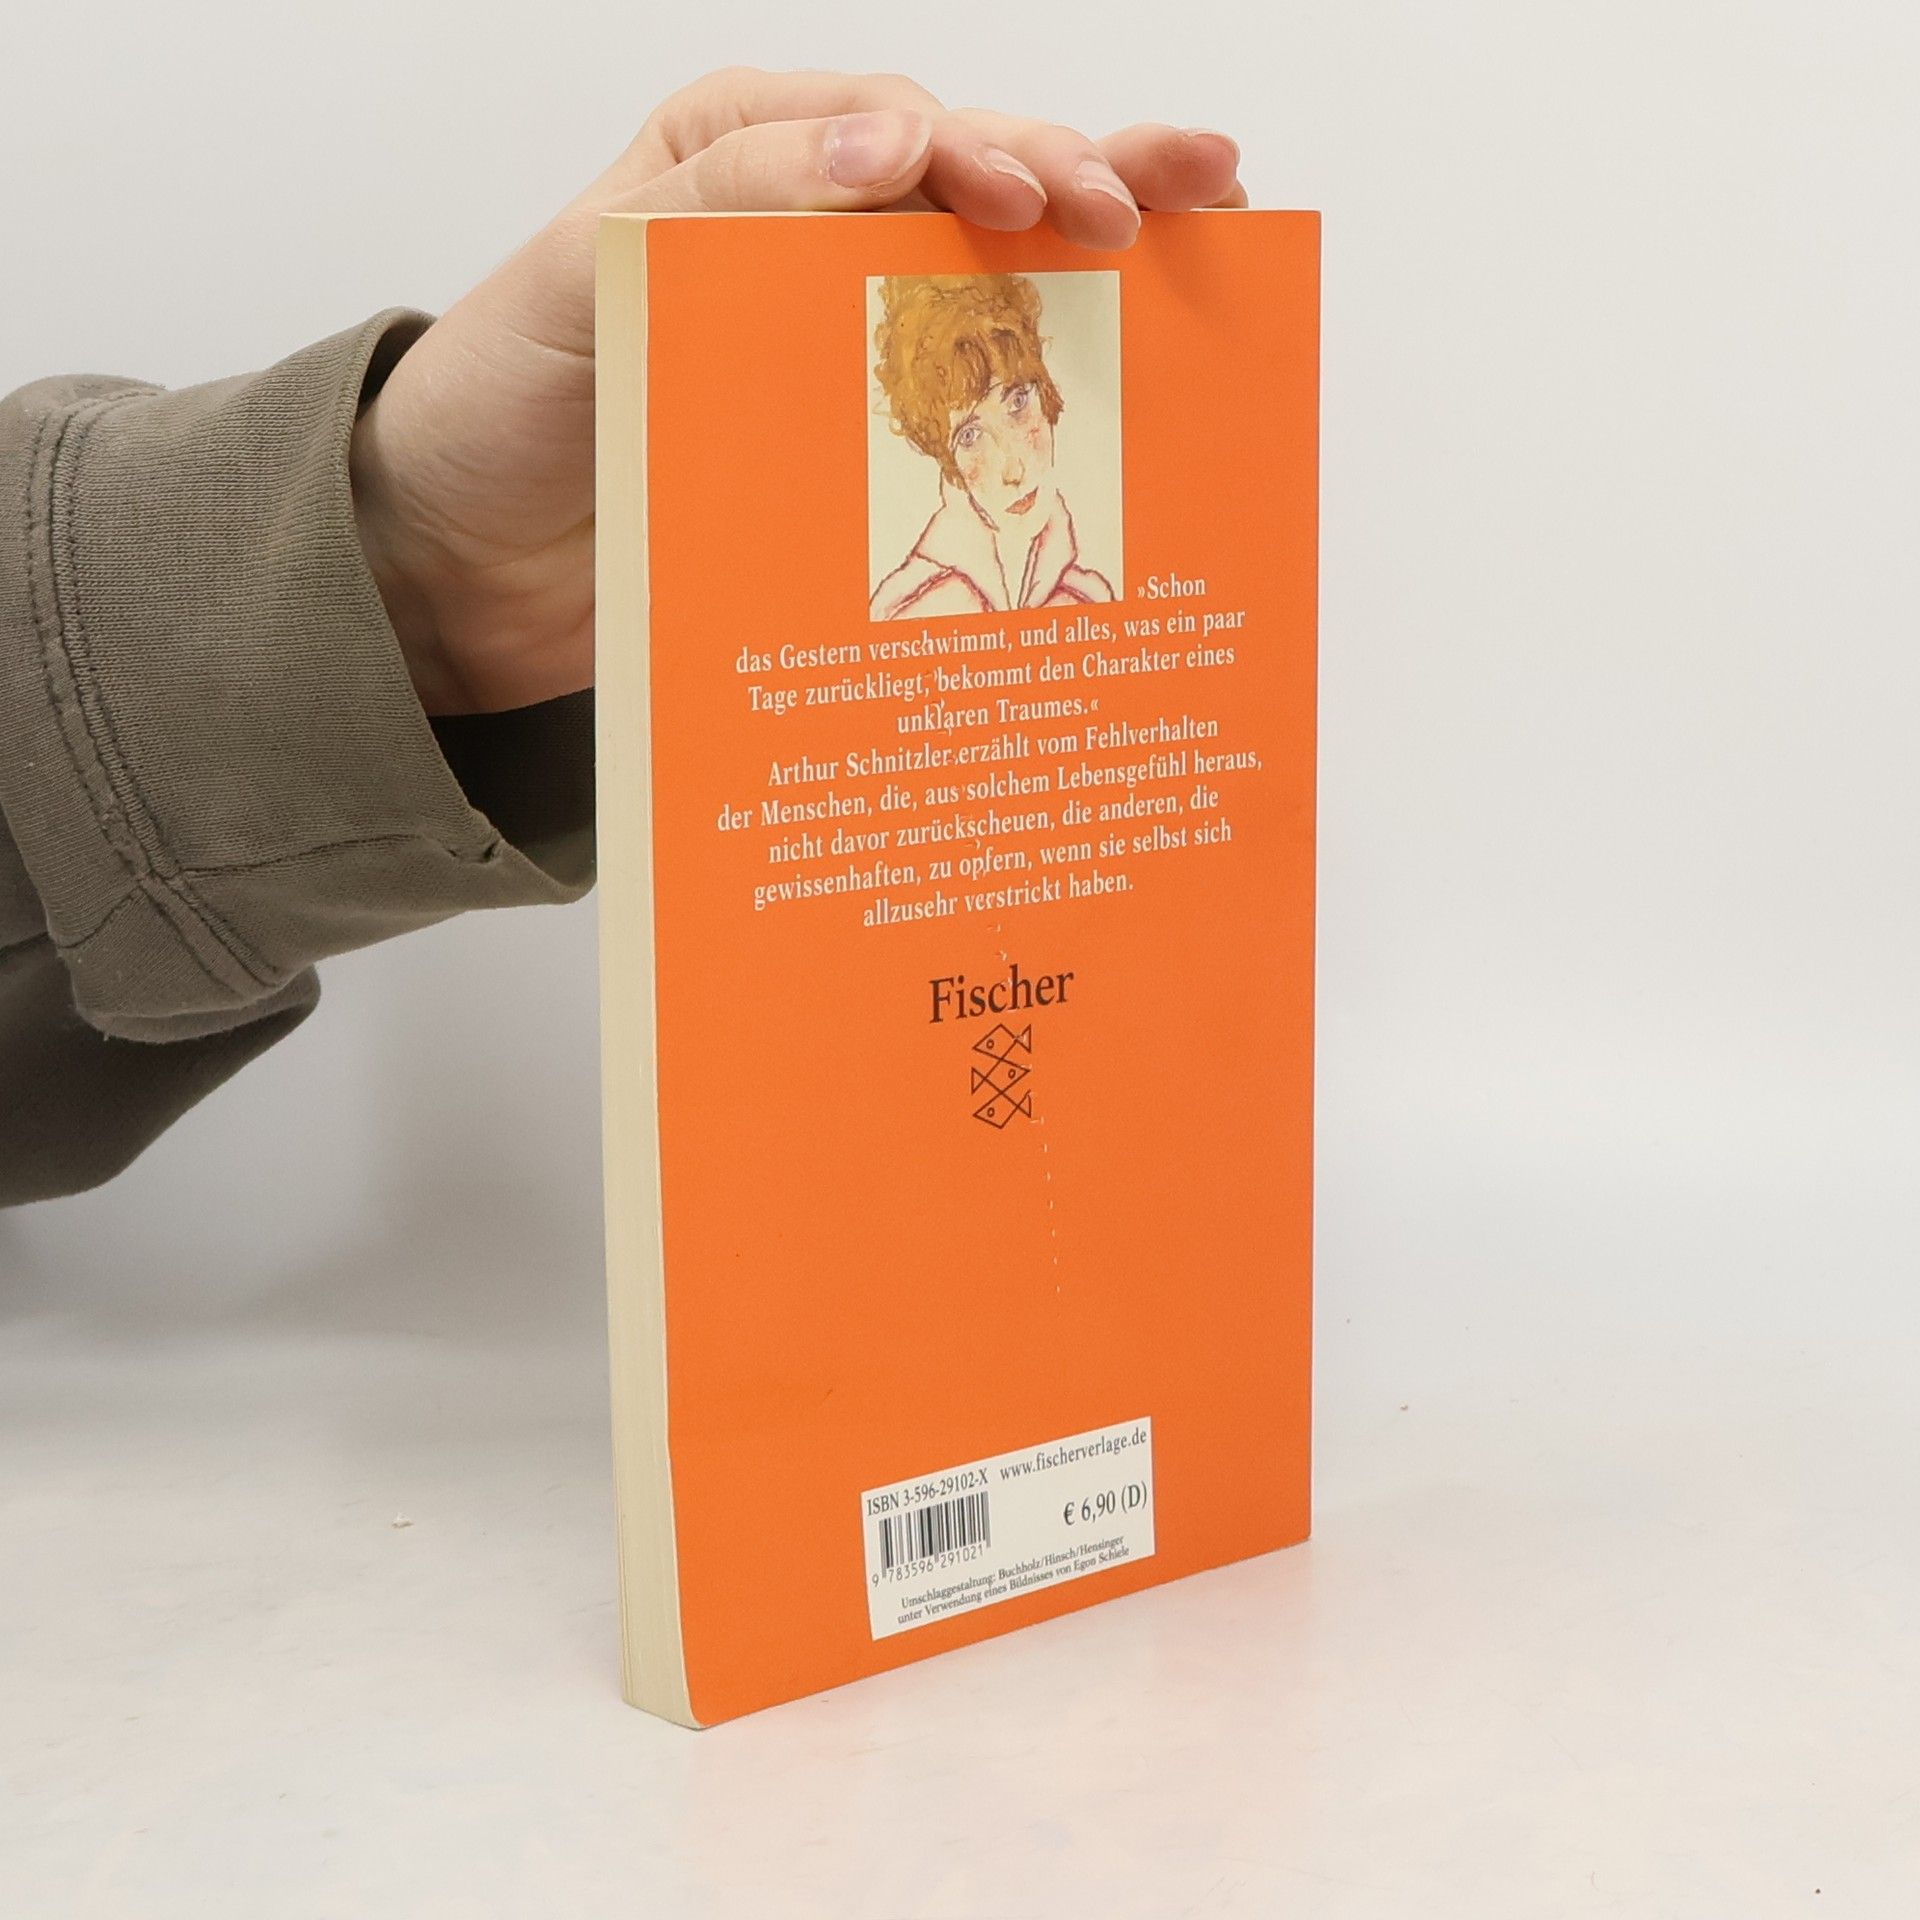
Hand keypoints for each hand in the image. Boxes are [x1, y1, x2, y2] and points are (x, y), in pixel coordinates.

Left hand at [349, 67, 1246, 715]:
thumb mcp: (587, 275)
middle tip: (1152, 210)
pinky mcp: (855, 442)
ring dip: (1094, 268)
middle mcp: (809, 232)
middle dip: (1075, 183)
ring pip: (991, 284)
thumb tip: (893, 147)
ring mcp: (841, 341)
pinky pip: (962, 406)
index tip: (1034, 196)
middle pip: (970, 188)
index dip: (980, 149)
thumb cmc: (499, 403)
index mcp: (743, 155)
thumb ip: (726, 197)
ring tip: (1205, 237)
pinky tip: (1133, 377)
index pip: (895, 126)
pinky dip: (1047, 391)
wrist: (463, 564)